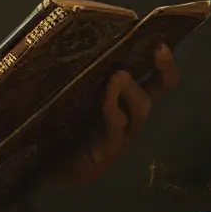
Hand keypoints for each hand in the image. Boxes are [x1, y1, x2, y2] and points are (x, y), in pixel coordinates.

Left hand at [49, 46, 178, 187]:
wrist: (46, 169)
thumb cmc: (61, 129)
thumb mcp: (72, 97)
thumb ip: (81, 76)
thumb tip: (81, 42)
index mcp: (124, 99)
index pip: (154, 78)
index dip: (164, 62)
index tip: (162, 41)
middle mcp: (129, 115)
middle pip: (157, 91)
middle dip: (164, 70)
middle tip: (159, 50)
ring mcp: (120, 135)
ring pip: (138, 109)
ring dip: (129, 91)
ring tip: (118, 76)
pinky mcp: (105, 152)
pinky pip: (115, 130)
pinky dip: (112, 113)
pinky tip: (106, 104)